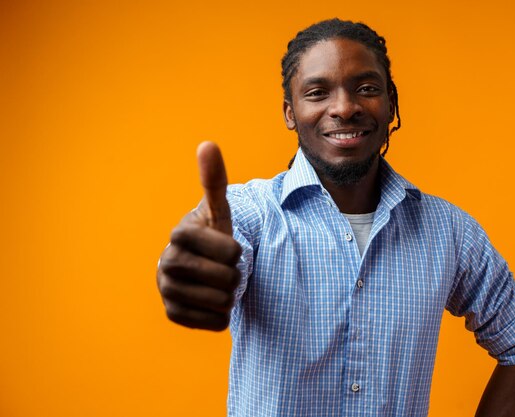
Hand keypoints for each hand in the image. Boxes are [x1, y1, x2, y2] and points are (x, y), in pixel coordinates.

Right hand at [156, 142, 241, 330]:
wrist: (199, 269)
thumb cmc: (213, 236)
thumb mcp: (219, 210)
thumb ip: (214, 180)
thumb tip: (208, 144)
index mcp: (180, 234)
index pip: (229, 251)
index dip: (236, 251)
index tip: (228, 247)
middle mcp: (167, 262)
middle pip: (226, 279)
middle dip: (235, 275)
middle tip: (225, 269)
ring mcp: (167, 290)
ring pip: (221, 302)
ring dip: (230, 295)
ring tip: (218, 284)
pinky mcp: (172, 314)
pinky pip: (214, 322)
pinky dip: (221, 315)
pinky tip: (211, 301)